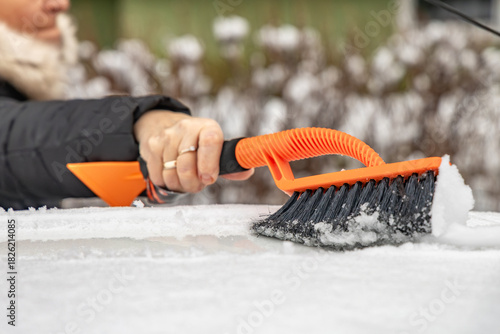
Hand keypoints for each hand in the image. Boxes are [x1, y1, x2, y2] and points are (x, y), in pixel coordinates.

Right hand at [134, 110, 253, 192]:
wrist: (164, 124)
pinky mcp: (151, 146)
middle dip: (193, 183)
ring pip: (171, 174)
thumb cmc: (196, 142)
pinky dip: (166, 183)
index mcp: (207, 127)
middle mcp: (186, 128)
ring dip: (179, 185)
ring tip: (185, 180)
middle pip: (187, 166)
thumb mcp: (215, 148)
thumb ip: (229, 164)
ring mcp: (166, 136)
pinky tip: (172, 175)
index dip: (209, 164)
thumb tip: (247, 171)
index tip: (209, 179)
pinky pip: (158, 176)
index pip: (210, 141)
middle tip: (197, 185)